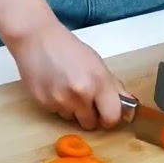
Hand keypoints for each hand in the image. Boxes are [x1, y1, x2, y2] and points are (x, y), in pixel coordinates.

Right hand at [8, 20, 127, 130]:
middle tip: (85, 101)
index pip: (112, 117)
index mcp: (99, 82)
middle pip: (91, 124)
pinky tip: (54, 86)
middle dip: (90, 116)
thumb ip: (112, 86)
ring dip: (72, 110)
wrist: (36, 38)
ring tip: (66, 88)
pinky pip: (57, 113)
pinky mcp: (44, 103)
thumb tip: (127, 104)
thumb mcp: (97, 63)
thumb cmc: (69, 48)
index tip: (107, 114)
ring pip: (72, 119)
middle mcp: (81, 94)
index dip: (110, 118)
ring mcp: (61, 100)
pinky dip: (58, 104)